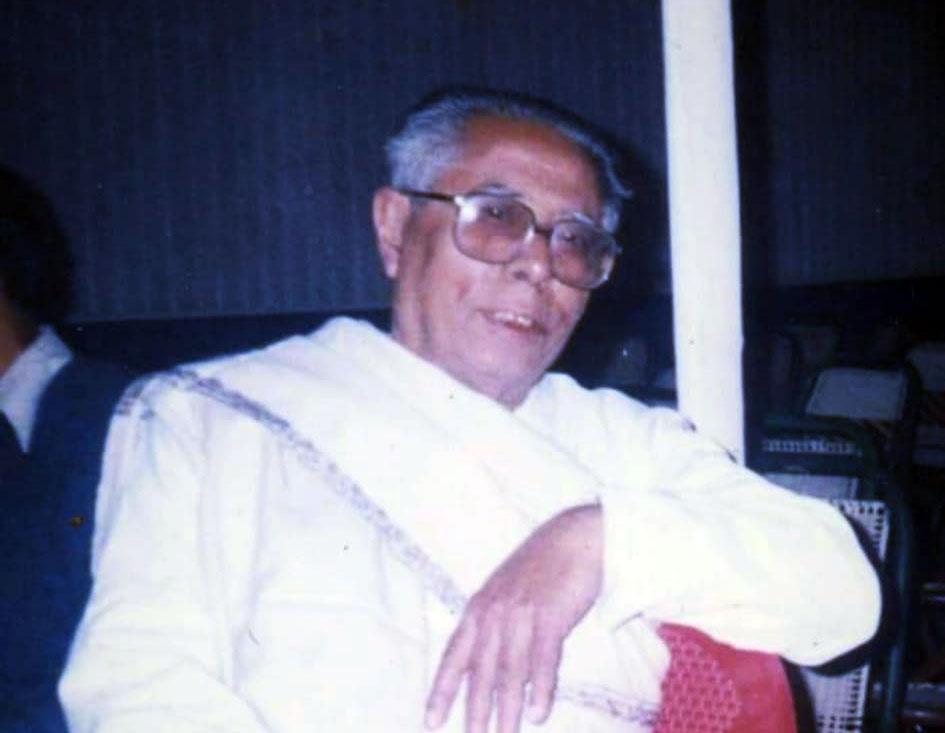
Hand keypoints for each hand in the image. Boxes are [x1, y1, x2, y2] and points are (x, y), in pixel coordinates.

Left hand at [425, 504, 602, 732]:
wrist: (576, 539)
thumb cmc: (542, 570)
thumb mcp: (507, 594)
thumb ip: (495, 628)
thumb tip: (491, 671)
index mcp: (479, 608)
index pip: (454, 656)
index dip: (442, 691)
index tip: (431, 722)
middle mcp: (494, 612)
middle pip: (480, 670)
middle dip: (474, 710)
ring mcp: (521, 614)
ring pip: (509, 670)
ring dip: (507, 709)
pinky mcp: (550, 615)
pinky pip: (543, 659)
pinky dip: (541, 688)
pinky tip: (537, 713)